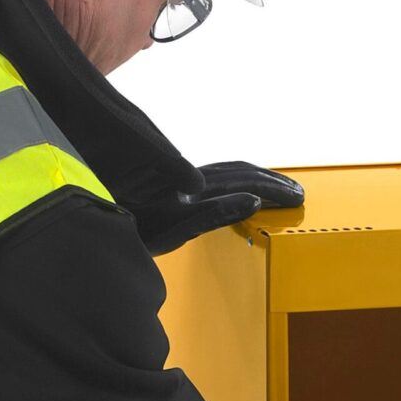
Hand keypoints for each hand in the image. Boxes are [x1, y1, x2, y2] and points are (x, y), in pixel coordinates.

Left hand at [129, 161, 304, 255]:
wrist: (103, 218)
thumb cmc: (136, 228)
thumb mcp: (176, 228)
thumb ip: (214, 213)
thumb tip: (251, 200)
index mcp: (198, 186)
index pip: (247, 182)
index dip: (274, 189)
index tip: (297, 197)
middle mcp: (192, 179)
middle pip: (241, 172)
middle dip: (271, 182)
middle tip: (298, 192)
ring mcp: (183, 181)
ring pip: (229, 171)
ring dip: (256, 177)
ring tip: (276, 186)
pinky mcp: (174, 185)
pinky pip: (215, 176)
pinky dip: (237, 179)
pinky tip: (236, 188)